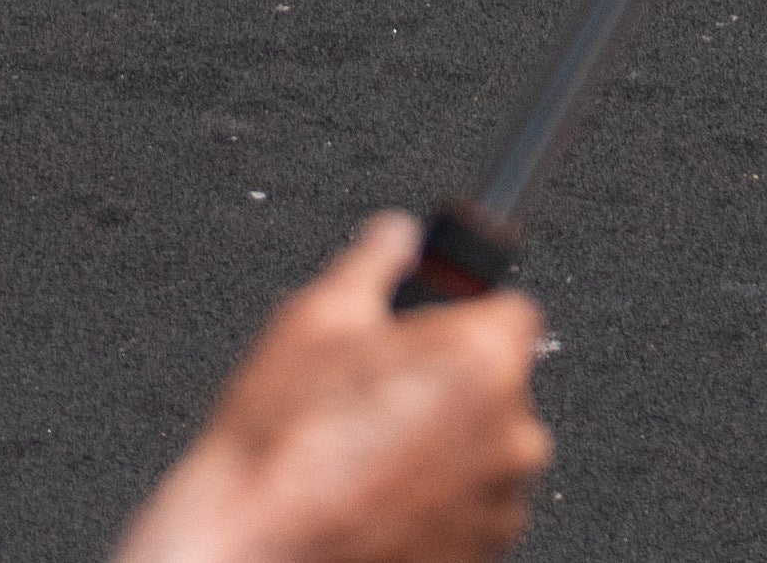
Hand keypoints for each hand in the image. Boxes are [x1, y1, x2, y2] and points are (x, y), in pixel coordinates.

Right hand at [109, 219, 545, 562]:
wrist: (255, 550)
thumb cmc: (282, 446)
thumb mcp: (314, 316)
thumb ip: (375, 257)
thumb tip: (398, 235)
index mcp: (482, 360)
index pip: (509, 308)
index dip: (460, 312)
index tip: (425, 327)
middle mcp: (511, 434)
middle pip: (500, 382)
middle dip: (450, 380)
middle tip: (379, 391)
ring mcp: (502, 503)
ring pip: (486, 448)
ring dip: (446, 443)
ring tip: (368, 449)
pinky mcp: (485, 552)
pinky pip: (473, 505)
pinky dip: (439, 497)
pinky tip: (378, 492)